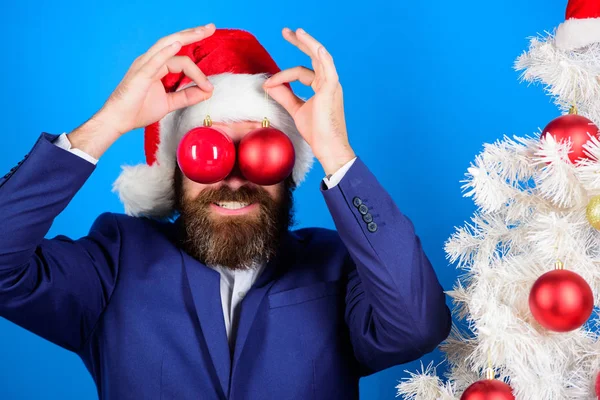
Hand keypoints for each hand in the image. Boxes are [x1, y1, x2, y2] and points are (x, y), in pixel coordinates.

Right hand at [94, 23, 216, 135]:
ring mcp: (144, 65)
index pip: (183, 61)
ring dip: (185, 37)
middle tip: (211, 27)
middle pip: (175, 42)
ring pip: (167, 45)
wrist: (119, 120)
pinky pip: (155, 60)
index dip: (199, 73)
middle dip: (194, 34)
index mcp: (157, 66)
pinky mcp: (140, 74)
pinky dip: (166, 51)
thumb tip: (208, 92)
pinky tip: (178, 44)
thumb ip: (187, 96)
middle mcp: (151, 61)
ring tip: (201, 31)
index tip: (210, 87)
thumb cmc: (139, 110)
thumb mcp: (169, 103)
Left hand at [263, 28, 354, 175]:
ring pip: (320, 57)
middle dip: (300, 43)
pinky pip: (328, 69)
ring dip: (307, 43)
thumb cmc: (316, 132)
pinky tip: (315, 47)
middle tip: (286, 32)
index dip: (282, 76)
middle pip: (314, 56)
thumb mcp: (296, 110)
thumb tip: (269, 85)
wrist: (328, 147)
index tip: (268, 84)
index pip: (300, 72)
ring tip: (295, 32)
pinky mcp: (331, 90)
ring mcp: (331, 85)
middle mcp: (329, 82)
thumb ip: (285, 96)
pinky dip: (322, 57)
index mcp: (322, 86)